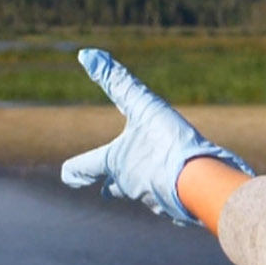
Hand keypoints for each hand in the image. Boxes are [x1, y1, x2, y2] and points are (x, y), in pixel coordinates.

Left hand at [60, 49, 252, 225]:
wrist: (199, 182)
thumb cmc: (166, 142)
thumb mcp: (142, 104)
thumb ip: (116, 81)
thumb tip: (86, 53)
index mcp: (116, 163)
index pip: (87, 166)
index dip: (75, 169)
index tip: (67, 174)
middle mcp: (130, 185)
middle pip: (115, 187)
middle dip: (111, 186)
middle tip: (106, 190)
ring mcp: (153, 201)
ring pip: (145, 195)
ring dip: (147, 189)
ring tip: (155, 184)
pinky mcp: (178, 211)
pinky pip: (171, 205)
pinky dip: (174, 199)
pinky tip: (183, 198)